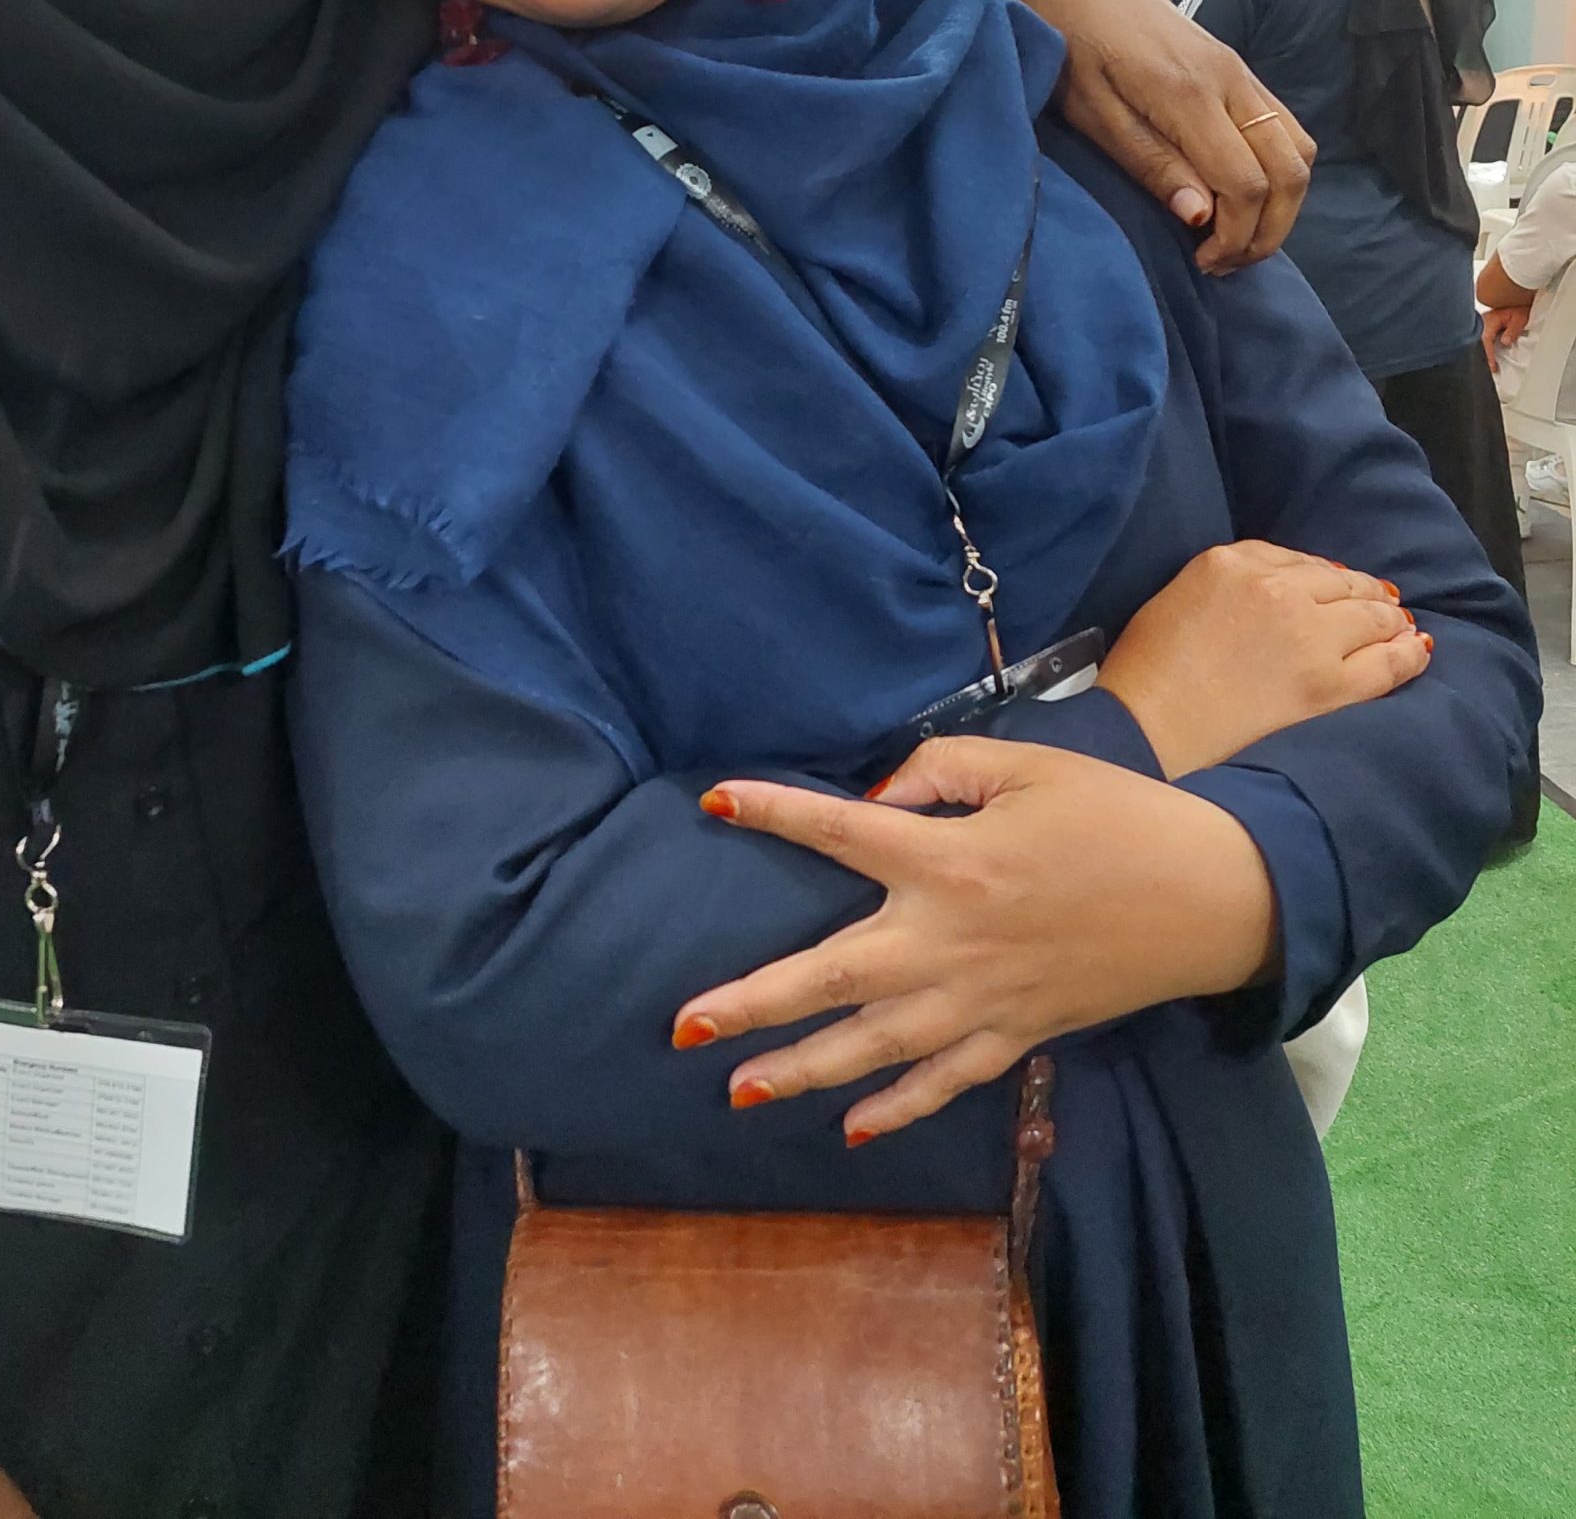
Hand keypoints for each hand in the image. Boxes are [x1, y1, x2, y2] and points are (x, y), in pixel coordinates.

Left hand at [672, 741, 1276, 1142]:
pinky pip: (945, 1081)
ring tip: (738, 1090)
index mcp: (950, 859)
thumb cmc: (1116, 816)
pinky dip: (897, 1108)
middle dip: (753, 1003)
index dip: (774, 812)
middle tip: (683, 1026)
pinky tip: (851, 1128)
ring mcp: (982, 999)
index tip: (714, 802)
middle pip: (832, 976)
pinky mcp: (1018, 1035)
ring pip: (875, 1045)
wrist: (1210, 896)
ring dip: (803, 1069)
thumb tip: (875, 795)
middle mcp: (950, 939)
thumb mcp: (1028, 765)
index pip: (839, 831)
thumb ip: (940, 772)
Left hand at [995, 0, 1313, 270]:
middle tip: (1223, 262)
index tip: (1202, 262)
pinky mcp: (1238, 69)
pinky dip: (1277, 172)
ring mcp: (1240, 72)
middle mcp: (1231, 80)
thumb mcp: (1092, 113)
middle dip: (1269, 231)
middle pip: (1290, 171)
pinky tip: (1237, 196)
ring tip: (1233, 235)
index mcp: (1190, 94)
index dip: (1235, 237)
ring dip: (1281, 204)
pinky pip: (1284, 128)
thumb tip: (1202, 217)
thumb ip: (1149, 163)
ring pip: (1298, 149)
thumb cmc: (1069, 48)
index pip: (1247, 183)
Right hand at [1088, 540, 1429, 779]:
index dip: (1324, 575)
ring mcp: (1309, 637)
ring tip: (1402, 627)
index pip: (1296, 559)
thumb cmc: (1148, 668)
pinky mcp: (1328, 684)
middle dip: (1364, 594)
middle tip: (1381, 605)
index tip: (1336, 587)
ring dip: (1390, 620)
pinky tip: (1417, 651)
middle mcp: (1277, 590)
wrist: (1148, 725)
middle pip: (1341, 583)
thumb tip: (1283, 587)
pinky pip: (1386, 663)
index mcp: (1232, 562)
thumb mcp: (1178, 595)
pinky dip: (1407, 655)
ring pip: (1371, 617)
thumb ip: (1230, 581)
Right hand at [1482, 302, 1528, 368]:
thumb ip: (1513, 330)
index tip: (1491, 365)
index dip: (1488, 353)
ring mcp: (1482, 326)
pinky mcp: (1485, 329)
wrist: (1518, 300)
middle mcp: (1482, 323)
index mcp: (1489, 320)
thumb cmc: (1519, 308)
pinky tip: (1489, 359)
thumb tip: (1505, 342)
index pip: (1485, 339)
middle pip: (1478, 343)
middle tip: (1489, 370)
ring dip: (1483, 354)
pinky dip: (1485, 351)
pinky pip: (1482, 341)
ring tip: (1489, 368)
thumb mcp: (1520, 318)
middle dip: (1482, 357)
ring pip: (1478, 343)